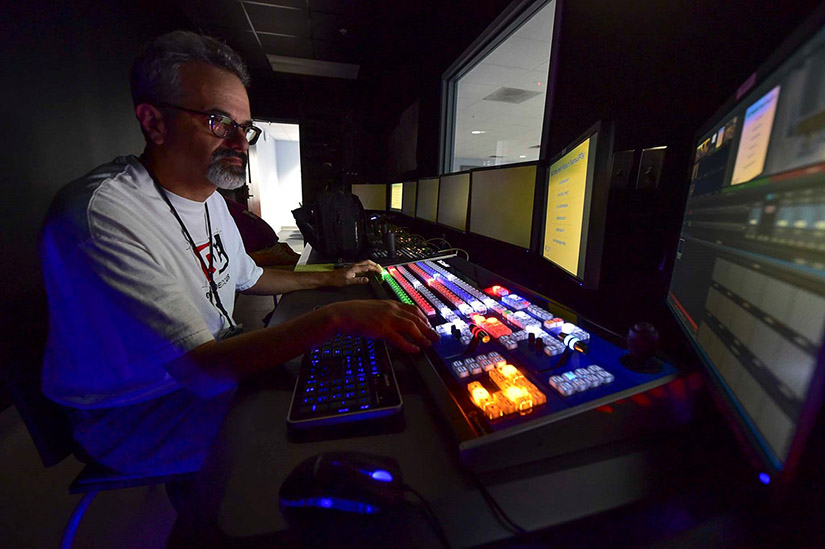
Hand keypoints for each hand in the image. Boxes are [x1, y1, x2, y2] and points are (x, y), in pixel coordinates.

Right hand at [324, 300, 439, 352]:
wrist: (343, 314)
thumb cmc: (356, 313)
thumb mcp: (375, 309)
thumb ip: (386, 313)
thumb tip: (395, 321)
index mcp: (390, 303)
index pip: (413, 309)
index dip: (423, 317)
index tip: (428, 324)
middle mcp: (392, 309)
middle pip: (416, 318)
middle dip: (428, 328)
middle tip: (435, 337)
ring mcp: (387, 319)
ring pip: (411, 327)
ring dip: (422, 336)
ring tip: (428, 344)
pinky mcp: (382, 329)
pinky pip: (399, 338)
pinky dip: (409, 345)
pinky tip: (415, 349)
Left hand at [326, 260, 382, 286]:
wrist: (330, 278)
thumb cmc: (337, 279)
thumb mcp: (349, 281)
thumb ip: (358, 280)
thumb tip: (367, 280)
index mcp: (355, 268)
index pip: (368, 266)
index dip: (375, 268)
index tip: (380, 271)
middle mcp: (355, 266)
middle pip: (367, 262)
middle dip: (375, 264)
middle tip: (380, 268)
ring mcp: (353, 267)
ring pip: (364, 263)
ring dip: (371, 265)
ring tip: (375, 269)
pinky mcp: (351, 268)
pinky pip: (361, 266)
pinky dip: (367, 267)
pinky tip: (367, 271)